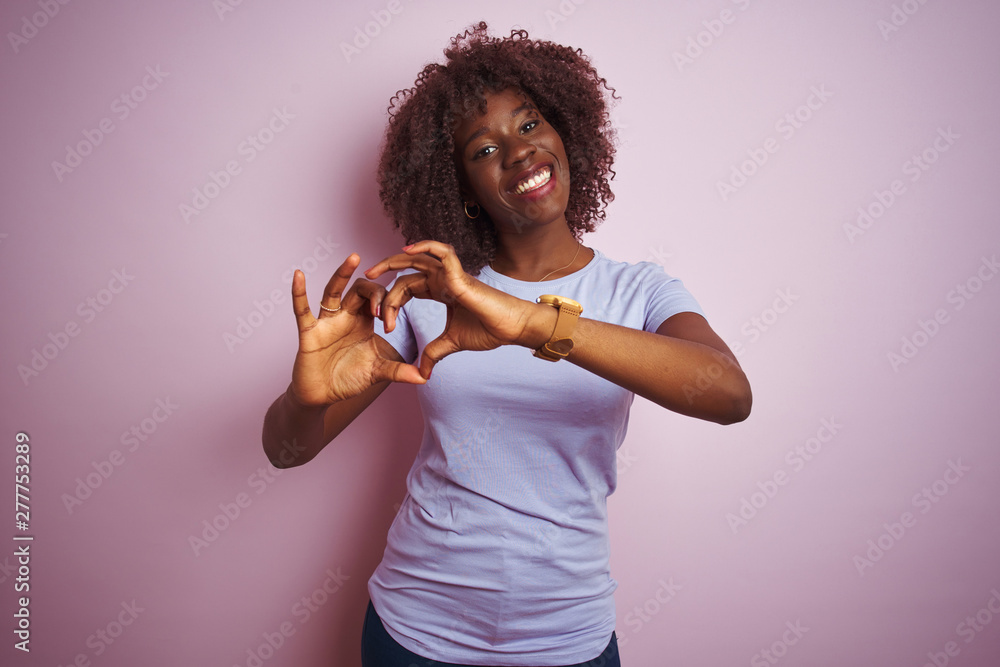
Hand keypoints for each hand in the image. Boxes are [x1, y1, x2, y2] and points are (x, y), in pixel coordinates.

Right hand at [290, 253, 424, 405]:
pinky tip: (299, 275)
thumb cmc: (347, 379)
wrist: (322, 396)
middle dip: (374, 293)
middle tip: (381, 310)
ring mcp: (326, 322)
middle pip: (359, 289)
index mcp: (363, 321)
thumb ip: (398, 372)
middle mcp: (345, 316)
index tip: (389, 325)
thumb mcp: (376, 373)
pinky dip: (299, 293)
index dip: (387, 305)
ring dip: (343, 274)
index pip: (378, 299)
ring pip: (333, 291)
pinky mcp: (309, 331)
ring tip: (354, 257)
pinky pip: (302, 309)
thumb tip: (423, 378)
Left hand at [364, 241, 544, 377]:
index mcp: (441, 291)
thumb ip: (434, 352)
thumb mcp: (452, 343)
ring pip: (418, 259)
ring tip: (374, 270)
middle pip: (407, 271)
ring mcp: (452, 274)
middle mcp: (444, 279)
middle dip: (384, 274)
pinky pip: (441, 252)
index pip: (408, 287)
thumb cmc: (489, 330)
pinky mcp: (460, 274)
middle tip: (365, 281)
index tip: (382, 321)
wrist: (512, 329)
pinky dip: (425, 246)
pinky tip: (406, 251)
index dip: (391, 301)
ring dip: (394, 261)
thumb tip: (423, 373)